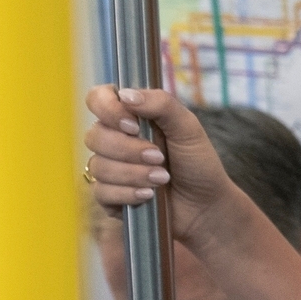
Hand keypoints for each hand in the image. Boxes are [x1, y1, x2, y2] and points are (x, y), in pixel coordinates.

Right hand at [84, 86, 237, 241]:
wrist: (205, 204)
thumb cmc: (198, 162)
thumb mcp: (188, 128)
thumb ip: (162, 104)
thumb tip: (126, 95)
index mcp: (130, 116)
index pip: (98, 99)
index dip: (108, 109)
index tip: (133, 125)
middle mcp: (114, 139)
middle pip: (95, 136)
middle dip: (129, 149)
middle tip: (159, 157)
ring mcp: (109, 168)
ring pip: (98, 165)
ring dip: (133, 174)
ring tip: (162, 178)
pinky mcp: (108, 196)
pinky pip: (101, 192)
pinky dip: (128, 193)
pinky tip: (149, 196)